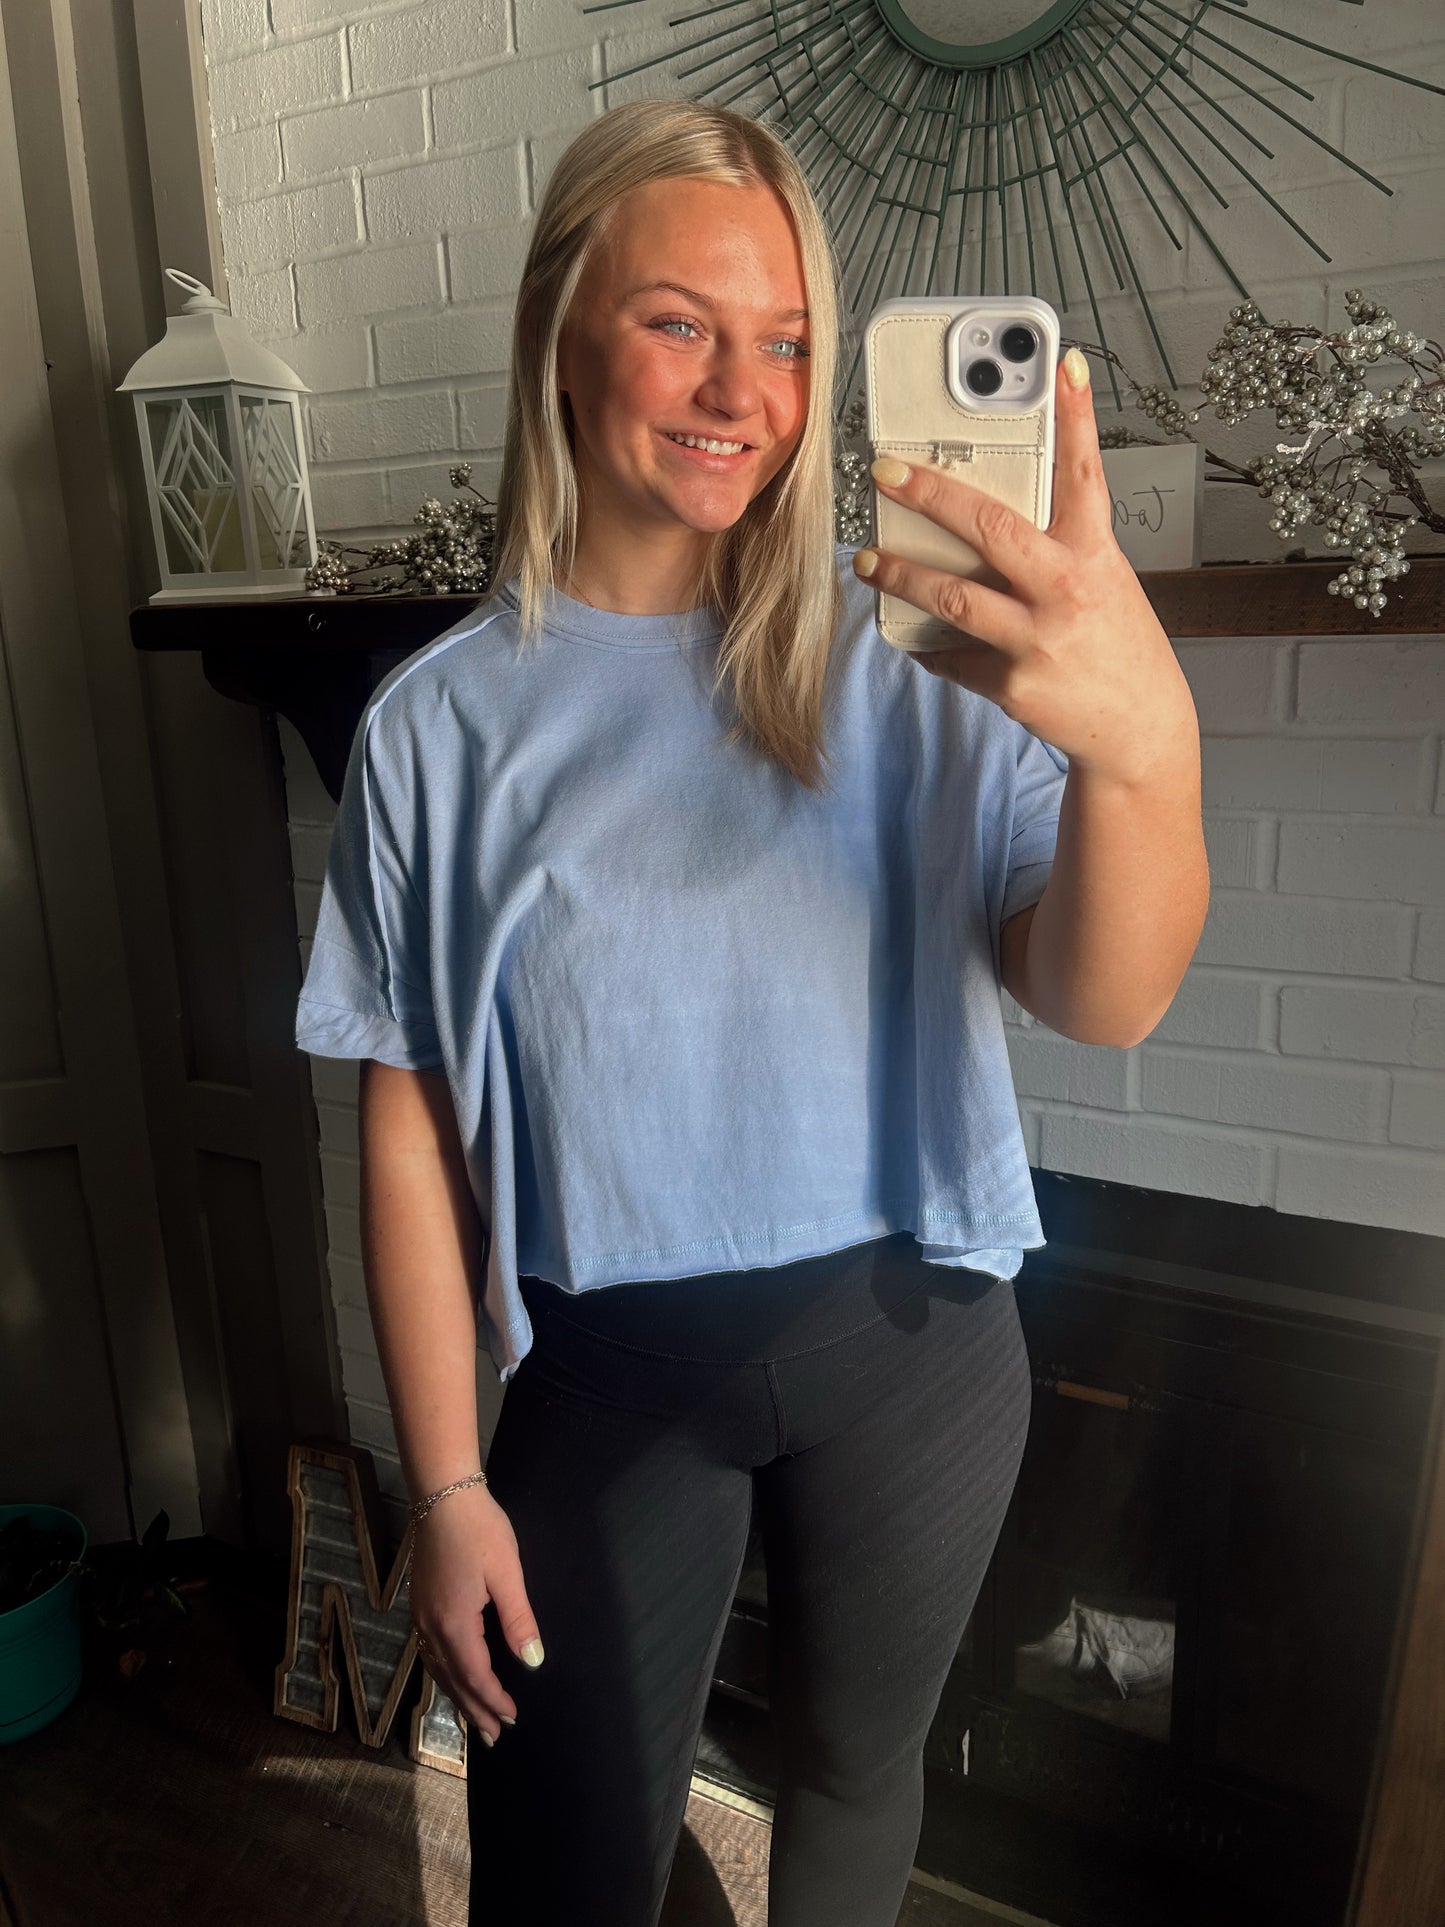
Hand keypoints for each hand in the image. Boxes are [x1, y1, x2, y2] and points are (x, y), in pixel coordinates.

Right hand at [408, 1481, 543, 1744]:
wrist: (442, 1495)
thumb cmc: (480, 1530)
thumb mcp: (507, 1573)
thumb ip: (519, 1620)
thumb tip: (533, 1661)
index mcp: (454, 1622)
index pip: (475, 1675)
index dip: (493, 1700)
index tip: (512, 1719)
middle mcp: (431, 1626)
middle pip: (453, 1679)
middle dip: (474, 1708)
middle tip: (493, 1736)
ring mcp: (421, 1616)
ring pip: (437, 1669)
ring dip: (457, 1695)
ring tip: (474, 1718)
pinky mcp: (419, 1604)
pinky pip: (429, 1653)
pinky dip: (443, 1674)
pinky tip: (452, 1676)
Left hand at [857, 348, 1197, 785]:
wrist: (1138, 729)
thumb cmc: (1115, 645)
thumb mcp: (1103, 581)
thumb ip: (1056, 547)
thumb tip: (987, 516)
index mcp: (1094, 555)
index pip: (1084, 473)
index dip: (1076, 416)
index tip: (1062, 364)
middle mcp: (1065, 591)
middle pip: (989, 526)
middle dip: (930, 493)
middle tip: (885, 470)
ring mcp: (1036, 639)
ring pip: (951, 596)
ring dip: (899, 574)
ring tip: (866, 559)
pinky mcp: (1011, 683)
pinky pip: (952, 657)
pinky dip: (928, 645)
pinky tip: (910, 634)